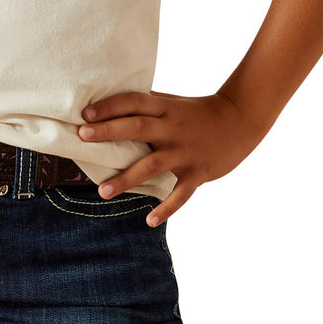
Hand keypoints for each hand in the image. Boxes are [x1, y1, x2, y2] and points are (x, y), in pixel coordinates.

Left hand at [77, 91, 265, 225]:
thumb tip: (110, 106)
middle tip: (82, 137)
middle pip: (137, 127)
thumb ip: (147, 106)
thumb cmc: (197, 111)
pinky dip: (166, 208)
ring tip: (103, 192)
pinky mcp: (198, 173)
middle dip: (108, 132)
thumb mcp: (173, 103)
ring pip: (152, 165)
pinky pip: (181, 194)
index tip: (85, 114)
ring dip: (127, 178)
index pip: (133, 102)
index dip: (109, 106)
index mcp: (165, 108)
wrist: (240, 120)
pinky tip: (149, 220)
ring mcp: (185, 152)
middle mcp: (173, 128)